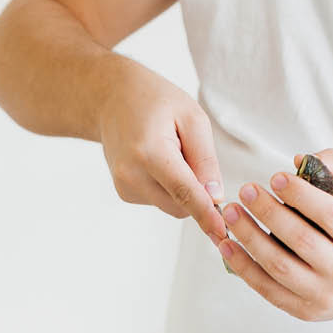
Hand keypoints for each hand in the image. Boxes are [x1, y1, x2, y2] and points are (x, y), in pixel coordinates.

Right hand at [98, 63, 226, 243]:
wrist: (111, 99)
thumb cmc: (154, 101)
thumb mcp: (191, 117)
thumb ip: (205, 159)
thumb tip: (215, 197)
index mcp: (149, 153)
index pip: (184, 192)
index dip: (206, 214)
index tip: (221, 233)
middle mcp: (131, 175)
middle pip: (181, 205)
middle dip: (197, 191)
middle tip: (190, 152)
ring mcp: (124, 187)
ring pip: (172, 206)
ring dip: (181, 187)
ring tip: (169, 151)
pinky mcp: (124, 193)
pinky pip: (160, 200)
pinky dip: (167, 186)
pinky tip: (156, 159)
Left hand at [217, 149, 332, 321]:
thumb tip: (299, 160)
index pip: (330, 215)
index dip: (301, 195)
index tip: (275, 177)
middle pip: (300, 240)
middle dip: (268, 213)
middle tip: (245, 190)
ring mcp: (323, 295)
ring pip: (278, 266)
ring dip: (249, 237)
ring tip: (231, 213)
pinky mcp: (302, 310)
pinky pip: (266, 288)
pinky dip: (242, 266)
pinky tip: (226, 245)